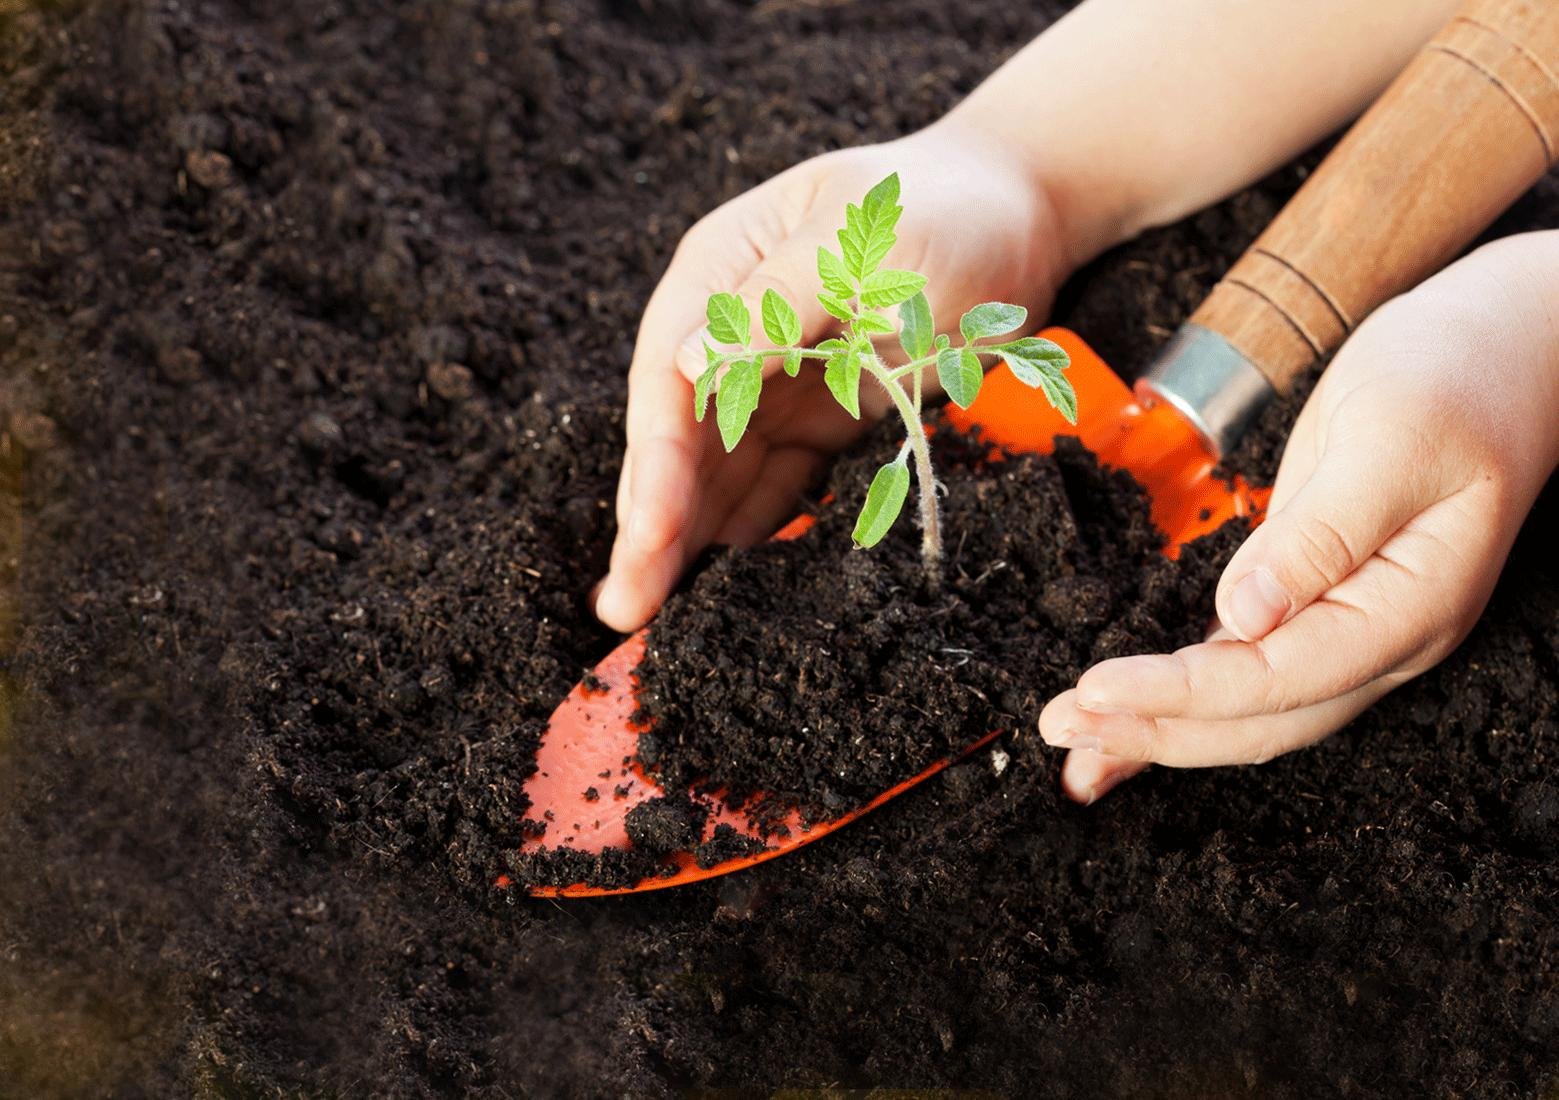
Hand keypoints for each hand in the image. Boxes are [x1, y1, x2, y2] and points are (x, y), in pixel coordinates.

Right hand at [594, 124, 1069, 630]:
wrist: (1021, 214)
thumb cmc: (943, 208)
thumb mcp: (859, 244)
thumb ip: (775, 302)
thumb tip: (684, 365)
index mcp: (721, 271)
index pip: (669, 379)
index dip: (656, 464)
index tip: (649, 536)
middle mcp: (732, 330)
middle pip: (679, 437)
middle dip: (650, 522)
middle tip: (623, 608)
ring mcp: (773, 377)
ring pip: (715, 471)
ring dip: (685, 539)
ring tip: (646, 614)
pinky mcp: (818, 416)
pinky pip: (772, 482)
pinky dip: (747, 530)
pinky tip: (720, 586)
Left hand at [1039, 233, 1558, 802]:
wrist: (1502, 350)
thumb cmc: (1458, 378)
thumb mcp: (1391, 439)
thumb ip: (1320, 533)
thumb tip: (1242, 615)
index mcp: (1410, 607)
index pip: (1281, 678)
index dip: (1183, 694)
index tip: (1098, 689)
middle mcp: (1381, 637)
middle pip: (1259, 717)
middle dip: (1155, 729)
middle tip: (1060, 726)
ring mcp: (1349, 625)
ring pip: (1247, 708)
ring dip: (1159, 729)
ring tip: (1074, 742)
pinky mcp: (1314, 602)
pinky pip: (1242, 667)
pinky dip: (1179, 695)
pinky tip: (1124, 713)